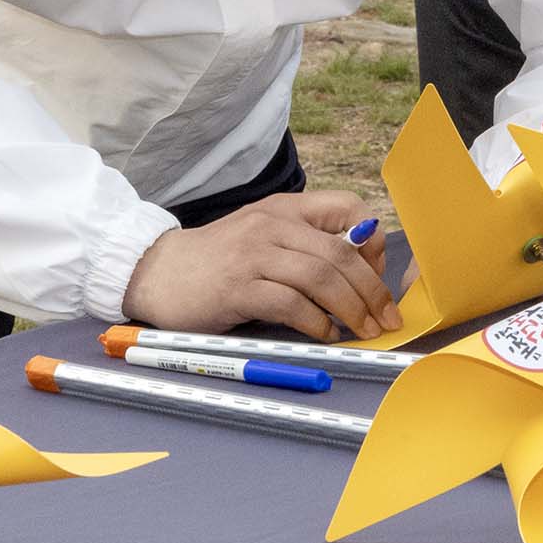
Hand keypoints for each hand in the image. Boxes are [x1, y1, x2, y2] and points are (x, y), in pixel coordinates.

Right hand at [122, 190, 400, 338]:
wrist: (157, 271)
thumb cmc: (218, 260)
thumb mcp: (264, 237)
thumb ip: (304, 245)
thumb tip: (357, 274)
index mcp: (286, 209)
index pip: (348, 208)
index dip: (372, 242)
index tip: (378, 275)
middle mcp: (273, 225)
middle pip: (341, 253)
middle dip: (372, 289)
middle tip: (385, 317)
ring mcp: (254, 255)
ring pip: (321, 277)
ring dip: (351, 309)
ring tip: (363, 330)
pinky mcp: (237, 288)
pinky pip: (290, 304)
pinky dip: (315, 322)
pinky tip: (324, 334)